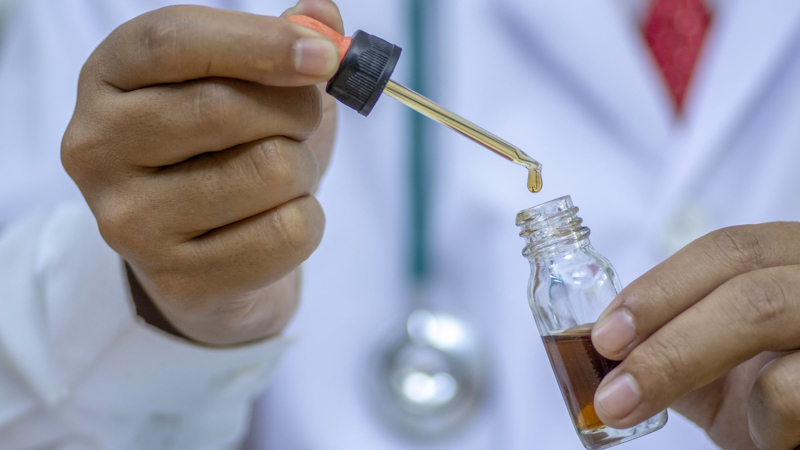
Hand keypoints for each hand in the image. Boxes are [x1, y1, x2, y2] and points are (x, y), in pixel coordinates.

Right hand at [62, 0, 343, 345]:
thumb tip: (322, 15)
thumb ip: (283, 43)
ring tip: (279, 180)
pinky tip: (273, 224)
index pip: (171, 41)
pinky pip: (288, 232)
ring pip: (270, 171)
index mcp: (109, 78)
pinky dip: (308, 222)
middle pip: (226, 108)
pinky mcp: (178, 279)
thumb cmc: (231, 154)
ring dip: (303, 171)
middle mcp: (98, 147)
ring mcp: (129, 221)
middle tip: (298, 126)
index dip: (258, 42)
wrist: (212, 255)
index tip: (323, 56)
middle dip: (295, 113)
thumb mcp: (250, 87)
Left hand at [591, 223, 799, 448]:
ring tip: (639, 409)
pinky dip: (764, 417)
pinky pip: (797, 388)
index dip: (659, 287)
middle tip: (612, 387)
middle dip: (662, 333)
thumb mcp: (716, 366)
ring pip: (764, 312)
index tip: (605, 333)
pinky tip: (764, 435)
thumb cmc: (777, 403)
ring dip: (682, 365)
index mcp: (788, 260)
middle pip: (743, 282)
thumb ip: (667, 342)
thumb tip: (595, 341)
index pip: (727, 248)